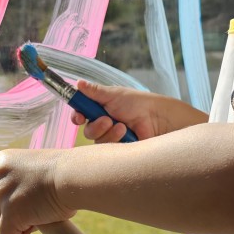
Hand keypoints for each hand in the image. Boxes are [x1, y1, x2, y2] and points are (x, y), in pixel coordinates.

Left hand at [0, 148, 72, 233]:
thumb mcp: (31, 169)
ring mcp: (1, 194)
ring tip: (39, 212)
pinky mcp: (10, 213)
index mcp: (0, 160)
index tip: (1, 206)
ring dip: (16, 224)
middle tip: (30, 211)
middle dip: (5, 215)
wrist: (75, 176)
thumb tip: (11, 202)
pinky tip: (39, 223)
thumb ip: (15, 181)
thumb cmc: (63, 174)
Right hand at [71, 81, 206, 142]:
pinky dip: (116, 140)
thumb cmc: (137, 103)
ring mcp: (111, 137)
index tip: (80, 118)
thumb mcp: (113, 94)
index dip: (78, 117)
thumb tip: (78, 83)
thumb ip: (94, 91)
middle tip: (107, 120)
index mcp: (100, 108)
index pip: (81, 115)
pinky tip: (127, 134)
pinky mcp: (118, 148)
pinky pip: (108, 150)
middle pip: (88, 131)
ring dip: (108, 133)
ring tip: (123, 126)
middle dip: (96, 126)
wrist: (156, 117)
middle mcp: (103, 123)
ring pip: (98, 141)